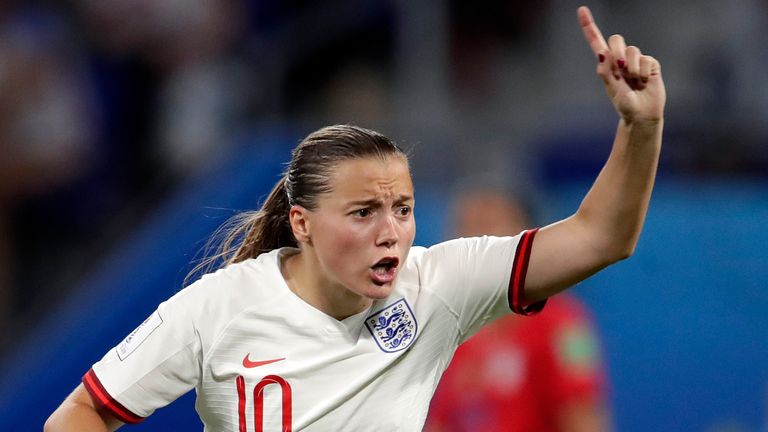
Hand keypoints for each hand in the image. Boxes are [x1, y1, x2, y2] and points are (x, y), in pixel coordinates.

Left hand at [578, 6, 665, 123]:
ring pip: (632, 50)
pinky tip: (644, 82)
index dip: (589, 26)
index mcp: (606, 64)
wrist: (642, 115)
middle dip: (617, 51)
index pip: (596, 42)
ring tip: (633, 81)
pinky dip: (642, 72)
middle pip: (616, 39)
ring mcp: (635, 60)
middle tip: (620, 68)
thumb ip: (605, 72)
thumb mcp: (612, 90)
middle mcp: (619, 59)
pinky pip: (645, 59)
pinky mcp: (649, 64)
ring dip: (631, 67)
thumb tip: (601, 53)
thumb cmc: (624, 104)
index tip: (581, 10)